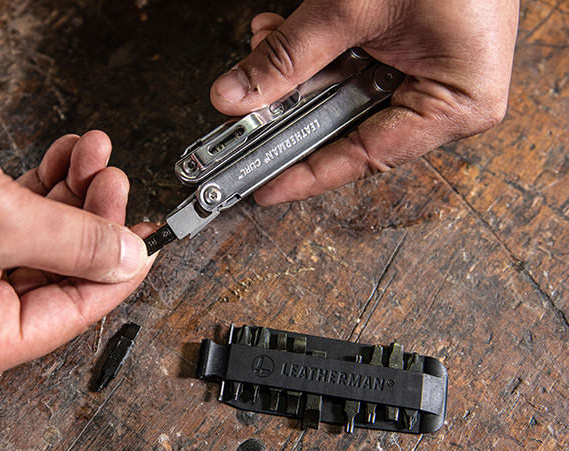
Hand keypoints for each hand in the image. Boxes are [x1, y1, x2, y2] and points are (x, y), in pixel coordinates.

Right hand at [0, 93, 154, 387]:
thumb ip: (76, 242)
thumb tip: (128, 256)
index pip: (74, 311)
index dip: (119, 269)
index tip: (147, 234)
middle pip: (61, 270)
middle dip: (93, 217)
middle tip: (112, 178)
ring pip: (42, 239)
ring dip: (71, 195)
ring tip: (91, 155)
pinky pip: (15, 219)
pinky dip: (41, 189)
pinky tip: (62, 158)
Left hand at [210, 0, 518, 204]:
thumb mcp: (352, 9)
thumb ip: (288, 56)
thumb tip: (234, 97)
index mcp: (459, 103)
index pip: (365, 156)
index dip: (306, 175)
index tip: (265, 189)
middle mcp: (450, 100)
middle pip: (350, 127)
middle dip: (291, 108)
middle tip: (246, 108)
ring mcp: (435, 76)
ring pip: (345, 96)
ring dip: (299, 72)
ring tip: (265, 43)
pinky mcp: (417, 54)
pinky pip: (357, 68)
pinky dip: (318, 53)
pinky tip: (285, 32)